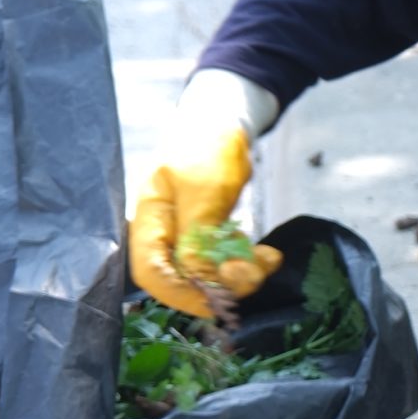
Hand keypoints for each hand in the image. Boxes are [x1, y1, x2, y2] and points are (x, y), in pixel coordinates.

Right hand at [129, 73, 286, 315]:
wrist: (224, 118)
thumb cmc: (206, 145)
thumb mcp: (205, 188)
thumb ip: (198, 235)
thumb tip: (198, 279)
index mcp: (149, 220)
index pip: (152, 273)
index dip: (182, 294)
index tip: (219, 300)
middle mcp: (163, 233)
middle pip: (182, 280)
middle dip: (221, 285)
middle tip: (254, 272)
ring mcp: (185, 235)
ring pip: (207, 275)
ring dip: (241, 275)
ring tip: (267, 259)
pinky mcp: (206, 234)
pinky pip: (223, 261)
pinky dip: (247, 263)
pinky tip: (268, 255)